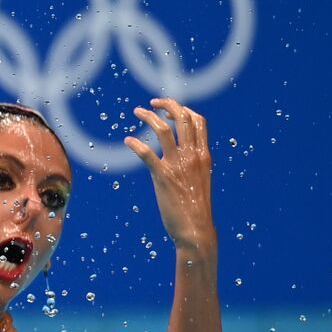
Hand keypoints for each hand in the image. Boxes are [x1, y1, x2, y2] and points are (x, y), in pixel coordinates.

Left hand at [125, 98, 216, 253]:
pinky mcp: (163, 176)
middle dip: (167, 105)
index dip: (184, 109)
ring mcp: (178, 165)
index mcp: (203, 155)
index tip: (169, 108)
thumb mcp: (201, 179)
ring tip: (137, 112)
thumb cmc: (196, 207)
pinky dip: (135, 144)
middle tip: (152, 102)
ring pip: (164, 130)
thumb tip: (185, 153)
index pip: (198, 122)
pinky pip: (147, 153)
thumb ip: (194, 163)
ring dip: (149, 117)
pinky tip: (127, 141)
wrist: (196, 228)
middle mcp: (193, 156)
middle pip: (182, 119)